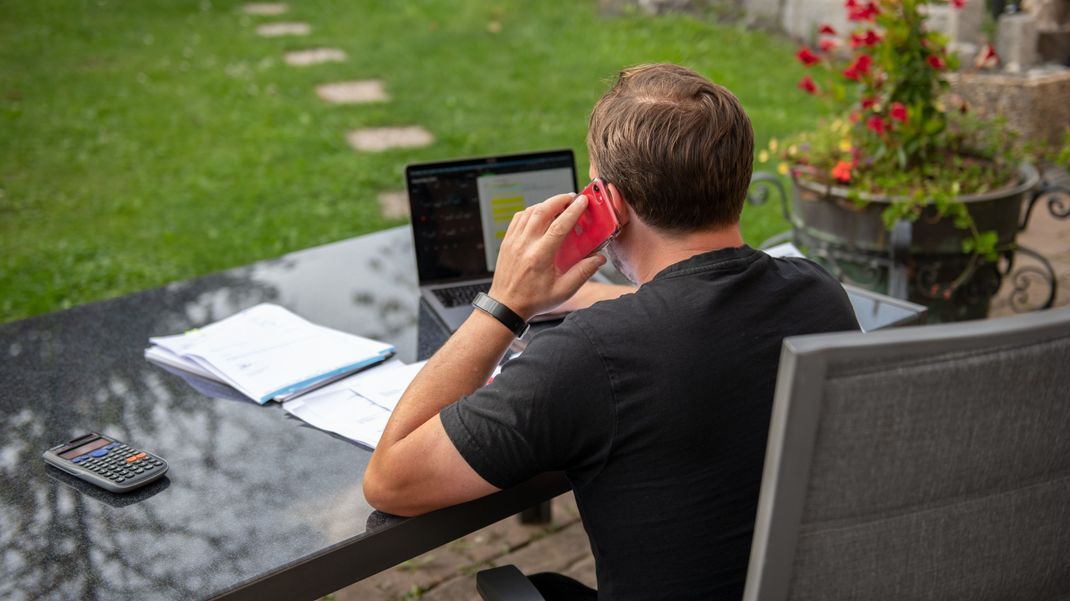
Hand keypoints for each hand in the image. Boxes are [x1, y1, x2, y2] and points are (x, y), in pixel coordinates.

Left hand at [488, 193, 606, 319]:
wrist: (506, 306)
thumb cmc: (533, 300)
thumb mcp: (563, 291)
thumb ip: (583, 273)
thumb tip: (599, 258)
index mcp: (540, 257)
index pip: (559, 226)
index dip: (573, 211)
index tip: (583, 201)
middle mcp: (524, 245)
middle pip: (542, 211)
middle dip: (559, 200)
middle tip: (572, 198)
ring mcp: (513, 241)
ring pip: (529, 212)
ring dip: (545, 204)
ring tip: (559, 205)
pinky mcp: (507, 241)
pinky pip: (519, 218)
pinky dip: (531, 211)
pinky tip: (540, 214)